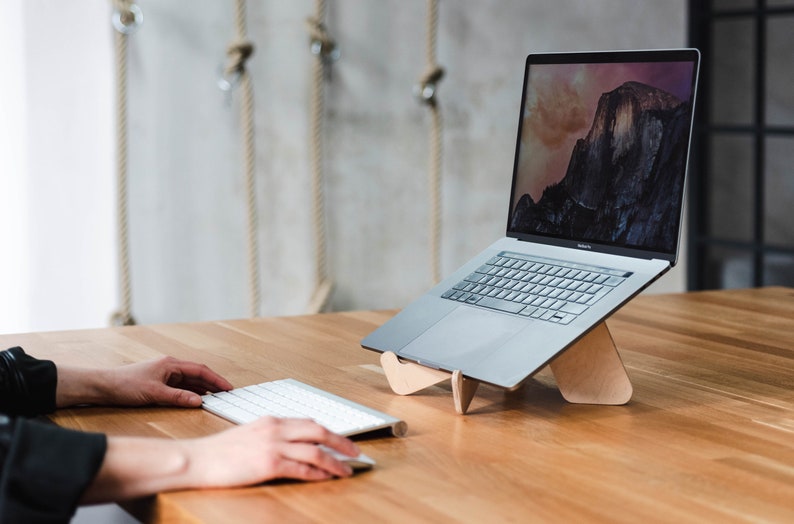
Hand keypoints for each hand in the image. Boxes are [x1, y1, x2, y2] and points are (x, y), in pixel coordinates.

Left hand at [56, 356, 232, 407]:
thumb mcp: (154, 393)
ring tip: (216, 396)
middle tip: (227, 393)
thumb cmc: (125, 385)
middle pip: (197, 374)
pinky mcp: (159, 381)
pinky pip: (181, 385)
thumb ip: (178, 397)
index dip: (216, 379)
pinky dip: (191, 391)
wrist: (103, 386)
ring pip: (189, 380)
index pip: (200, 370)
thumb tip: (199, 402)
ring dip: (203, 388)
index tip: (228, 387)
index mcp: (171, 364)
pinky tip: (195, 398)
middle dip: (213, 383)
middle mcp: (170, 366)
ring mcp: (164, 373)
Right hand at [185, 417, 360, 485]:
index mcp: (271, 420)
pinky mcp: (268, 464)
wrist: (196, 459)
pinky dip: (318, 474)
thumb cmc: (218, 451)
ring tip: (347, 470)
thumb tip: (290, 443)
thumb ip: (270, 435)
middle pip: (319, 431)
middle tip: (356, 452)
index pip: (309, 422)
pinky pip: (301, 469)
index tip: (341, 440)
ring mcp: (273, 446)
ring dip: (335, 462)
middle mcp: (275, 429)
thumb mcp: (249, 434)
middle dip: (341, 442)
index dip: (329, 432)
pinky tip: (326, 478)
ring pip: (315, 451)